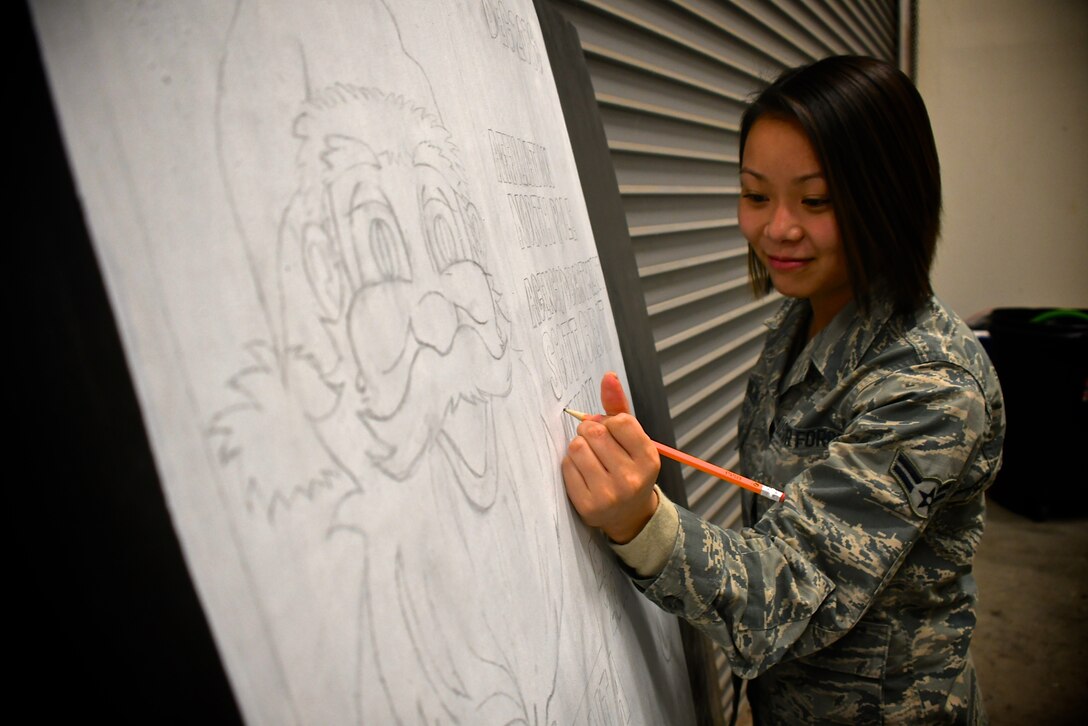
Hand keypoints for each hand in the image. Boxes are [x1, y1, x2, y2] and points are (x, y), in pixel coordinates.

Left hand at [561, 372, 660, 543]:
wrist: (628, 515)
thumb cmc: (628, 467)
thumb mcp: (632, 440)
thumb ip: (619, 408)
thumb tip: (608, 376)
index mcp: (648, 459)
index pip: (620, 421)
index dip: (610, 422)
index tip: (611, 432)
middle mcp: (631, 479)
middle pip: (595, 432)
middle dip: (590, 430)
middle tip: (596, 443)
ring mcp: (609, 495)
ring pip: (577, 447)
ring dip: (578, 446)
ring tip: (589, 457)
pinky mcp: (587, 505)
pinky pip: (566, 466)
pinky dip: (570, 464)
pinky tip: (582, 472)